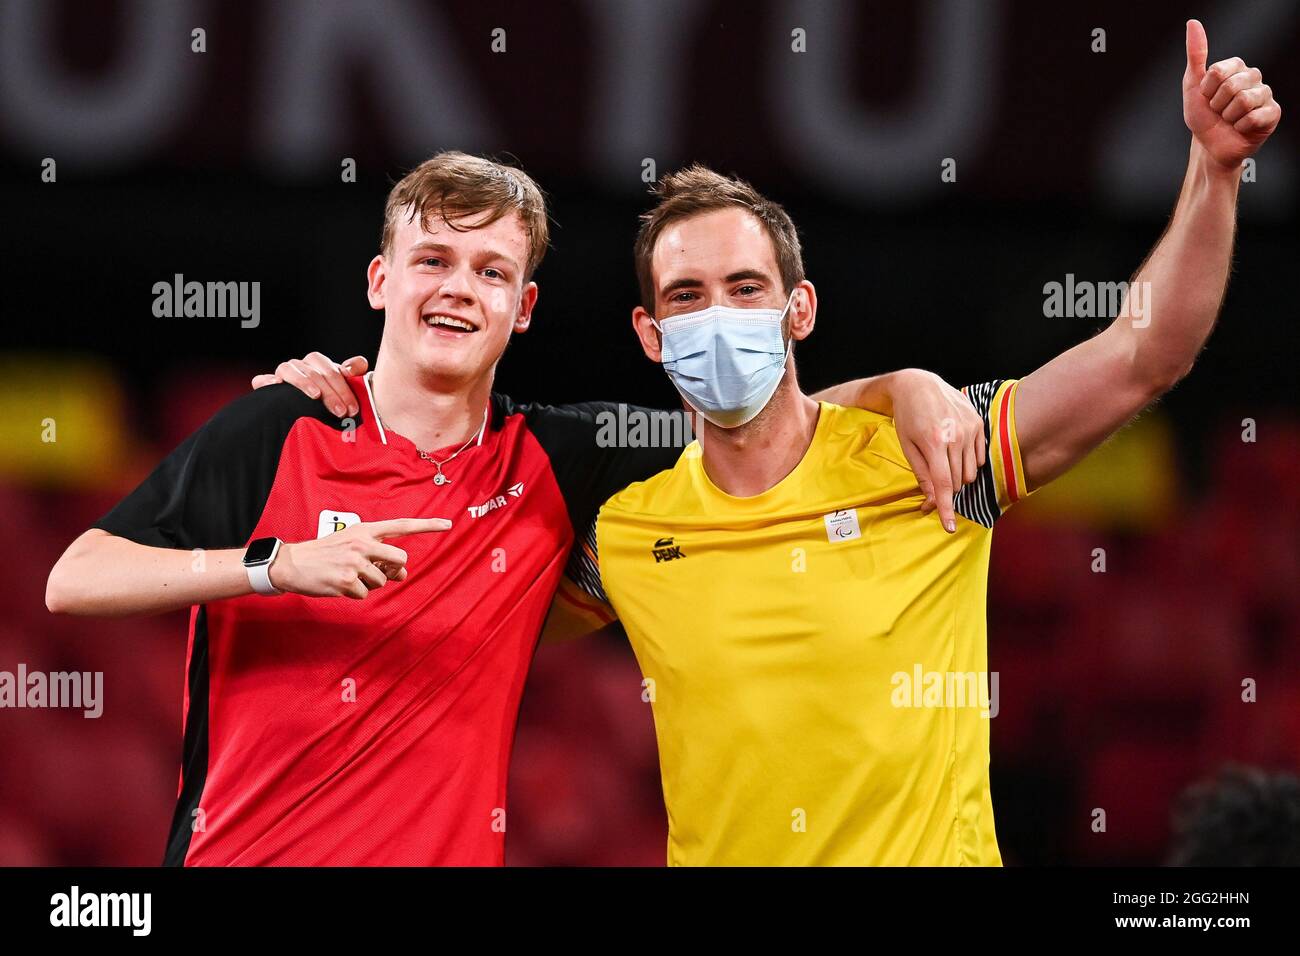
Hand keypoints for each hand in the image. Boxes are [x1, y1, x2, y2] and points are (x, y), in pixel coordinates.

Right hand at [251, 352, 369, 417]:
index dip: (343, 387)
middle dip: (330, 393)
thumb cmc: (331, 399)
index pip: (329, 368)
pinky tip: (276, 385)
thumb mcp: (345, 386)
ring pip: (289, 369)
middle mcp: (299, 366)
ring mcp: (282, 375)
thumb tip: (356, 366)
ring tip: (316, 396)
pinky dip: (266, 381)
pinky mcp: (267, 388)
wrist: (308, 415)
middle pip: (313, 372)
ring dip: (304, 382)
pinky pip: (261, 380)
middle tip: (341, 412)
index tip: (353, 408)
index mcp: (317, 364)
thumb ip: (355, 371)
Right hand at [268, 517, 451, 598]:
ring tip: (347, 576)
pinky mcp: (348, 581)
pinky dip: (356, 594)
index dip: (427, 525)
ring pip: (382, 581)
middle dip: (393, 569)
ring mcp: (356, 562)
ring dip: (369, 584)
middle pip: (400, 559)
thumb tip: (402, 573)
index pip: (402, 525)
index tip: (448, 523)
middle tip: (375, 570)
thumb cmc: (325, 554)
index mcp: (365, 530)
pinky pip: (365, 594)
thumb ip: (378, 554)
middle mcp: (363, 543)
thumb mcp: (351, 544)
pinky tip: (339, 585)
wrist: (292, 564)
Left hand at [891, 370, 985, 532]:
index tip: (947, 526)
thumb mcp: (908, 446)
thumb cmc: (907, 417)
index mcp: (934, 443)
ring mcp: (970, 429)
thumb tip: (932, 499)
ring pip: (970, 472)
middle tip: (933, 486)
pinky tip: (955, 450)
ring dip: (957, 475)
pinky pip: (979, 457)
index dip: (945, 508)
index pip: (943, 484)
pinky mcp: (979, 423)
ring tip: (942, 460)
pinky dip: (968, 462)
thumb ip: (922, 473)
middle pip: (957, 481)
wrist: (919, 384)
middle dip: (946, 489)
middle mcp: (955, 436)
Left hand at [1183, 19, 1280, 169]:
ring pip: (1244, 100)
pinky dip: (1240, 126)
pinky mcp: (1272, 113)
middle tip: (1218, 111)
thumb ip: (1196, 54)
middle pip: (1232, 85)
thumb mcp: (1192, 85)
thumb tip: (1193, 23)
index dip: (1207, 89)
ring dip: (1228, 116)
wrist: (1209, 146)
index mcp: (1236, 67)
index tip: (1207, 97)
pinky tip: (1240, 127)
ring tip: (1229, 119)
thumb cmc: (1203, 116)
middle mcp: (1254, 77)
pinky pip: (1254, 117)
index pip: (1218, 71)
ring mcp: (1265, 95)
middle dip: (1217, 104)